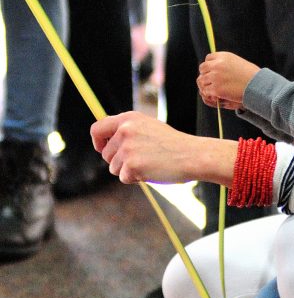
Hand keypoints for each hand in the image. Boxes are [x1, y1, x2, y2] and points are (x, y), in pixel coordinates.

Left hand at [91, 110, 236, 184]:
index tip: (103, 149)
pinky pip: (124, 178)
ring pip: (113, 168)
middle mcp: (125, 130)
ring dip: (128, 170)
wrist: (192, 155)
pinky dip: (136, 179)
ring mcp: (127, 148)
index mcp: (129, 118)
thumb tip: (106, 143)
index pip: (97, 129)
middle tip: (140, 160)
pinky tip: (151, 171)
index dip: (98, 142)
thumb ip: (128, 131)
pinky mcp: (131, 165)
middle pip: (105, 154)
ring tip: (149, 163)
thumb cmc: (173, 144)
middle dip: (118, 161)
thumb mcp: (149, 127)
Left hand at [197, 51, 260, 108]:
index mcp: (223, 56)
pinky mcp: (217, 89)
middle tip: (211, 81)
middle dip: (206, 74)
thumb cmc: (251, 75)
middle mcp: (217, 65)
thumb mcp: (238, 62)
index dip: (209, 65)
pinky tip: (216, 95)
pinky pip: (206, 91)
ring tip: (213, 89)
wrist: (258, 85)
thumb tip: (216, 66)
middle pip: (202, 68)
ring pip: (202, 80)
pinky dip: (210, 93)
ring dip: (206, 85)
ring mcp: (216, 77)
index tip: (213, 71)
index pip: (208, 58)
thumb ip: (226, 63)